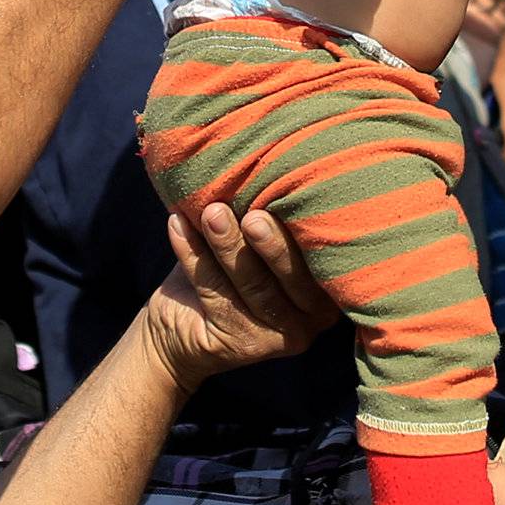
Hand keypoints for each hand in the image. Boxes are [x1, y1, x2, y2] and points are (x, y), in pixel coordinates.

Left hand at [143, 205, 335, 395]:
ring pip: (253, 286)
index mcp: (329, 286)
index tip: (291, 188)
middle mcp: (314, 317)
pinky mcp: (240, 344)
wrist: (175, 323)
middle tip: (253, 216)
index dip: (307, 226)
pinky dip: (193, 254)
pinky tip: (177, 224)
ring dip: (229, 246)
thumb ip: (267, 215)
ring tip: (211, 213)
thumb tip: (270, 160)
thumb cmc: (224, 265)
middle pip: (293, 278)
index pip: (327, 258)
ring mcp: (279, 336)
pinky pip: (215, 293)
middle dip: (272, 245)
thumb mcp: (252, 239)